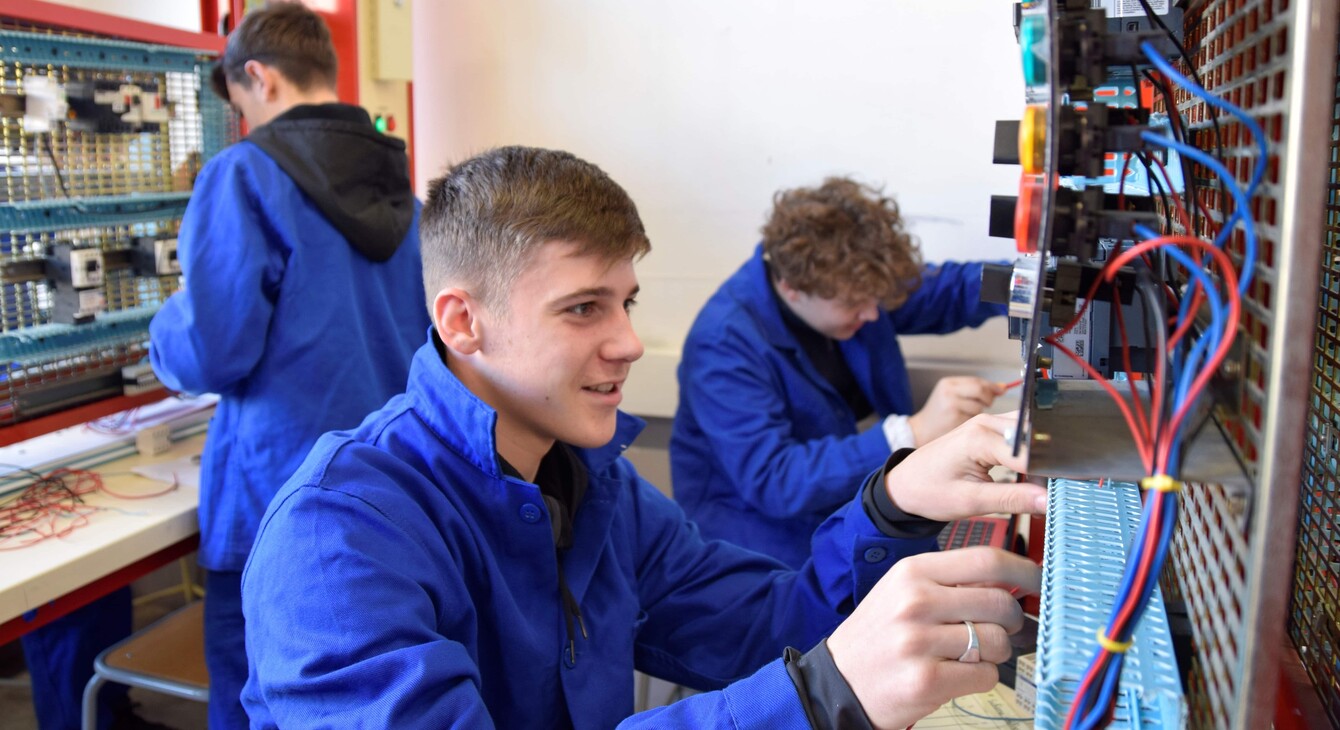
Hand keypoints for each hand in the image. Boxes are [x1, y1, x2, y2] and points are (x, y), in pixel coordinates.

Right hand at [826, 548, 1040, 729]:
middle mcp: (915, 602)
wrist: (837, 680)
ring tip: (968, 655)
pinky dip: (980, 678)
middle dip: (1012, 620)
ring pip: (997, 642)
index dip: (1024, 571)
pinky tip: (956, 675)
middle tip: (1001, 629)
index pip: (986, 560)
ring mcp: (919, 642)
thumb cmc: (879, 635)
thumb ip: (950, 581)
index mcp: (912, 572)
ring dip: (995, 653)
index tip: (1039, 581)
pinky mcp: (926, 681)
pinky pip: (985, 675)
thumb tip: (1013, 580)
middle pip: (999, 602)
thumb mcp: (903, 592)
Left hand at [885, 412, 1044, 520]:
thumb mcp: (970, 502)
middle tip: (1060, 488)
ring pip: (1031, 432)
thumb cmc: (929, 491)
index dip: (1051, 474)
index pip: (1030, 454)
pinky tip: (1034, 472)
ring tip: (1048, 481)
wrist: (906, 484)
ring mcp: (988, 423)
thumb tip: (1047, 500)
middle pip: (1035, 437)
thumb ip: (1012, 500)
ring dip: (1042, 454)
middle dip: (1050, 461)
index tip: (1063, 492)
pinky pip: (1020, 434)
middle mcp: (986, 423)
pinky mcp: (989, 429)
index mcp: (979, 438)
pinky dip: (1031, 451)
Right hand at [908, 377, 1005, 445]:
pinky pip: (974, 419)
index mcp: (948, 384)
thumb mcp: (952, 395)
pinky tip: (963, 423)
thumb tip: (1001, 388)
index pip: (977, 381)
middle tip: (987, 404)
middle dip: (989, 398)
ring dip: (979, 412)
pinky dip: (973, 422)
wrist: (921, 430)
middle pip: (980, 391)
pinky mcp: (955, 420)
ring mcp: (952, 407)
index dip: (992, 386)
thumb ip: (974, 390)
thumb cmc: (940, 414)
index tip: (1001, 390)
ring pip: (979, 406)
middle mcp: (949, 393)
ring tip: (967, 415)